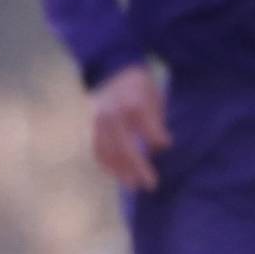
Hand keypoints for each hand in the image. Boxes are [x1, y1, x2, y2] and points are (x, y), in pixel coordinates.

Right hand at [90, 62, 170, 191]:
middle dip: (138, 168)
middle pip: (125, 147)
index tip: (164, 145)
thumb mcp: (155, 96)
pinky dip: (107, 163)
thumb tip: (161, 146)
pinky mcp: (89, 125)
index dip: (158, 139)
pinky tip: (118, 174)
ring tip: (133, 185)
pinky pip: (97, 148)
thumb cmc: (140, 87)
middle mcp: (112, 114)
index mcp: (133, 105)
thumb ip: (157, 121)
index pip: (149, 132)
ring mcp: (97, 121)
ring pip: (108, 152)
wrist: (112, 68)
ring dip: (120, 171)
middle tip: (151, 185)